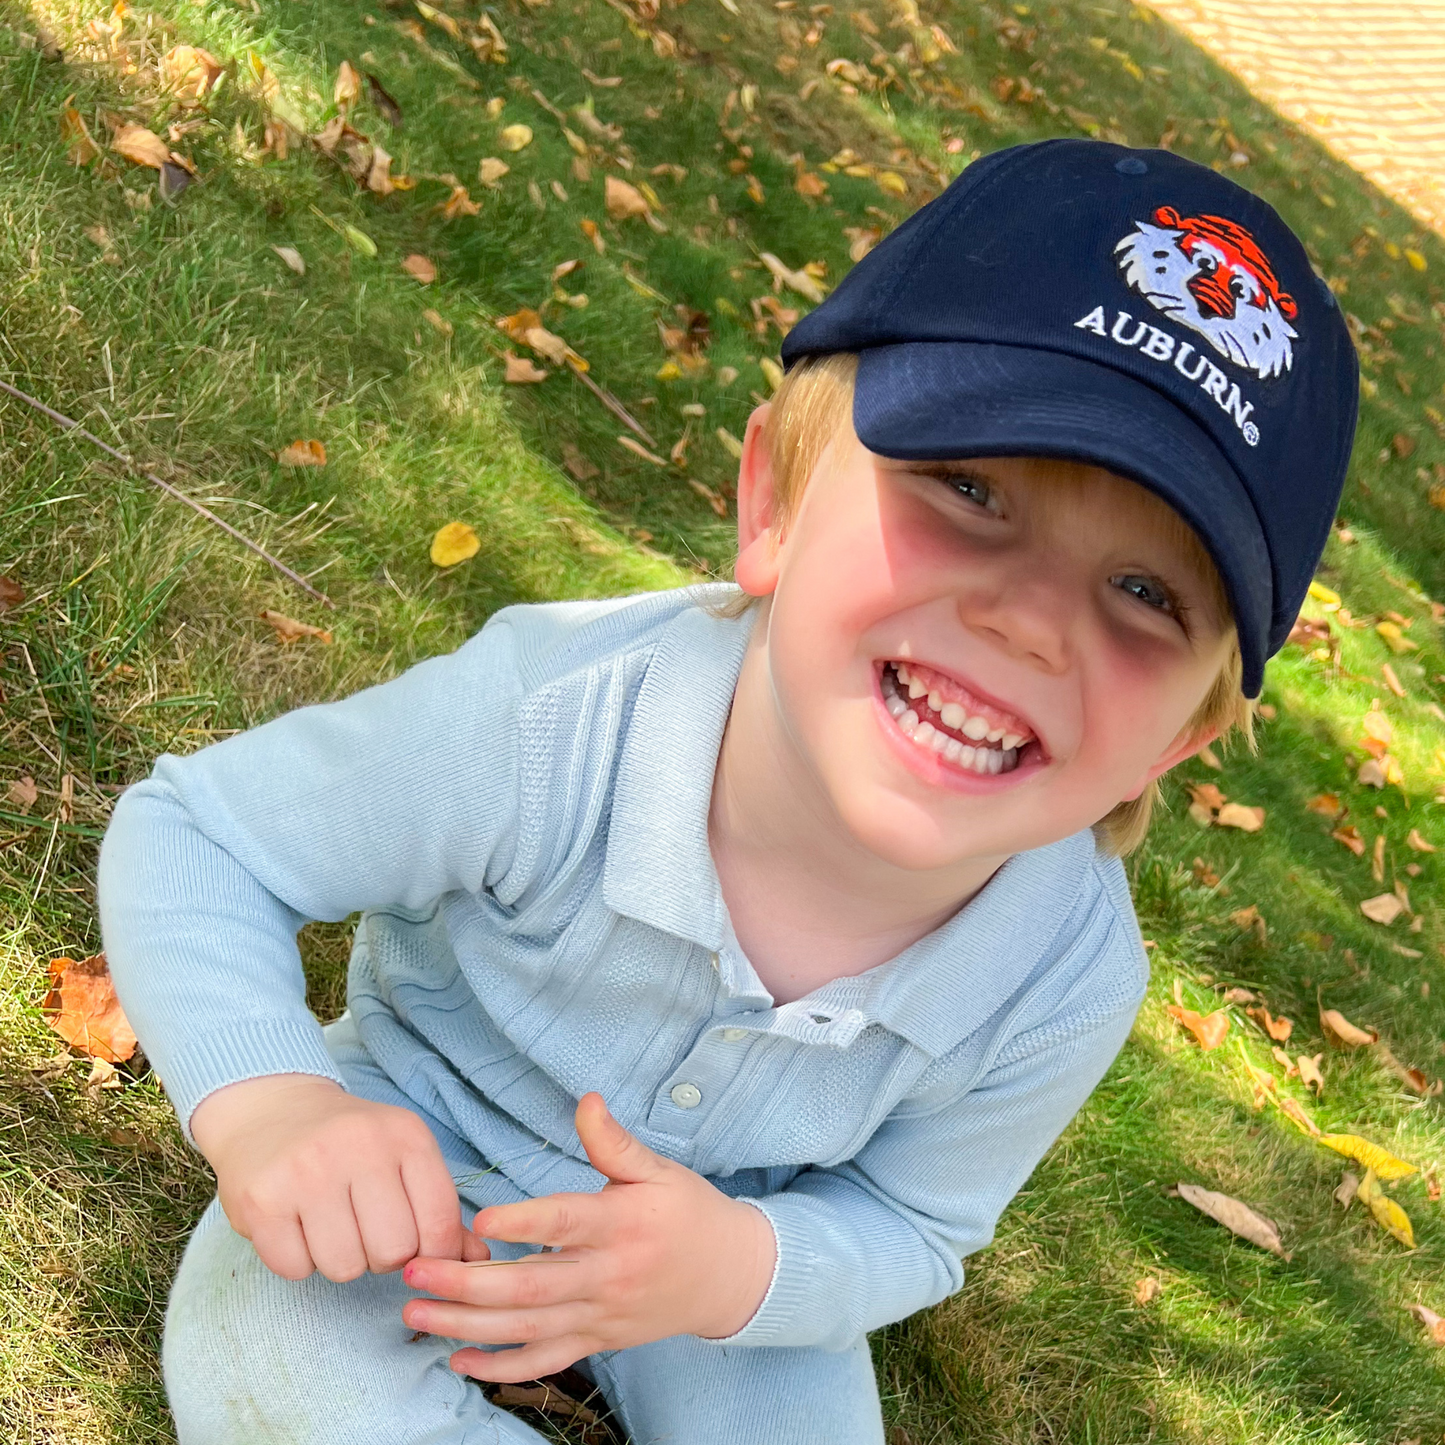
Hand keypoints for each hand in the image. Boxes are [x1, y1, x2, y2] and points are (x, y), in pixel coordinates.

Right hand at [191, 1074, 481, 1281]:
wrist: (271, 1108)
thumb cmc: (348, 1142)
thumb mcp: (403, 1155)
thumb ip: (440, 1209)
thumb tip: (480, 1260)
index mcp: (405, 1135)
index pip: (440, 1222)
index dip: (433, 1251)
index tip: (414, 1244)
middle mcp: (359, 1147)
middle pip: (393, 1252)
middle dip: (380, 1255)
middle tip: (362, 1227)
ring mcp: (307, 1173)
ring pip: (344, 1267)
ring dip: (338, 1259)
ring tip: (328, 1223)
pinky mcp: (262, 1200)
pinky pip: (295, 1269)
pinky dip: (297, 1260)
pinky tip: (295, 1225)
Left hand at [399, 1093, 776, 1382]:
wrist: (729, 1275)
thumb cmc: (688, 1212)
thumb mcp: (659, 1169)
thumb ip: (614, 1142)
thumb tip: (586, 1101)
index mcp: (622, 1224)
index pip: (566, 1224)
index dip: (524, 1223)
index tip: (480, 1220)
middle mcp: (607, 1275)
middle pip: (531, 1286)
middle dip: (467, 1283)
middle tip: (414, 1271)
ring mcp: (600, 1315)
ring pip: (527, 1329)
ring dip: (467, 1324)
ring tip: (416, 1313)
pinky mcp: (597, 1341)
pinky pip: (544, 1361)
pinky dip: (500, 1369)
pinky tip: (458, 1360)